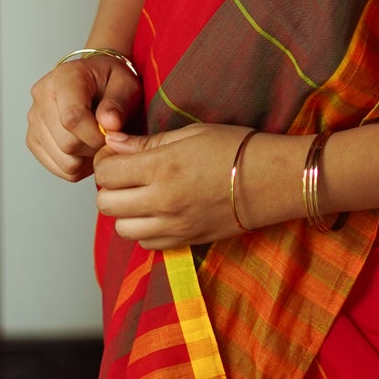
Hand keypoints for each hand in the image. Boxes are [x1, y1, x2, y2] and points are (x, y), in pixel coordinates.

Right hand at [26, 52, 143, 181]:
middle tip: (108, 136)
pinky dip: (78, 166)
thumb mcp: (125, 83)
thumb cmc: (111, 81)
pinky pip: (59, 169)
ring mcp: (34, 120)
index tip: (113, 134)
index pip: (72, 118)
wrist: (97, 82)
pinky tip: (87, 148)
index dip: (95, 135)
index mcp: (64, 78)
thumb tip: (110, 124)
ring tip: (97, 139)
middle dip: (95, 147)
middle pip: (67, 143)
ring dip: (88, 158)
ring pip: (64, 160)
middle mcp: (42, 97)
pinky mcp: (33, 140)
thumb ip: (119, 102)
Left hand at [94, 121, 250, 249]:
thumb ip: (147, 143)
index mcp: (162, 167)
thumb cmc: (236, 148)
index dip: (106, 161)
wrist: (273, 179)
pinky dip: (144, 230)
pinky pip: (146, 244)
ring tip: (141, 195)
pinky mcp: (186, 240)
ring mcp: (174, 225)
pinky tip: (159, 212)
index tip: (117, 154)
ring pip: (122, 229)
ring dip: (124, 212)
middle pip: (106, 203)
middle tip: (126, 175)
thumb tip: (113, 142)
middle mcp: (162, 200)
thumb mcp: (190, 134)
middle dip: (110, 187)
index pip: (106, 172)